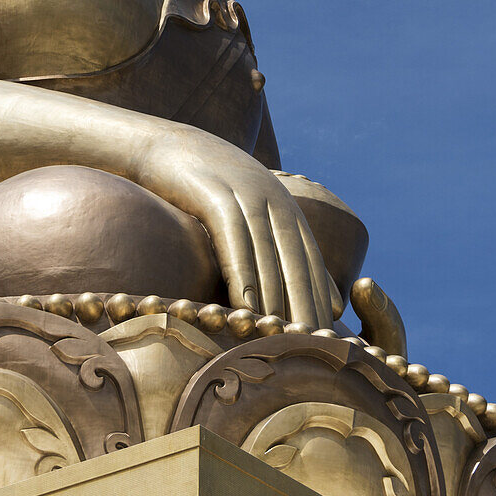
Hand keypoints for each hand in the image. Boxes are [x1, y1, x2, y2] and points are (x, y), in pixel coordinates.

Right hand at [135, 126, 333, 327]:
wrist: (166, 144)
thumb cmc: (207, 189)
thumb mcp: (252, 214)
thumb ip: (286, 253)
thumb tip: (329, 302)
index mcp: (286, 209)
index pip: (311, 263)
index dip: (319, 304)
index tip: (327, 344)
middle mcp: (273, 200)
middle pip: (295, 263)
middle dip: (304, 309)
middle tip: (309, 351)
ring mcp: (244, 194)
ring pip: (266, 255)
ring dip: (275, 300)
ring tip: (280, 339)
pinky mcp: (213, 193)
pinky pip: (232, 238)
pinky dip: (241, 272)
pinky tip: (243, 304)